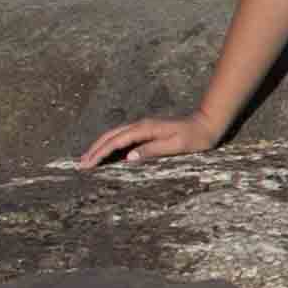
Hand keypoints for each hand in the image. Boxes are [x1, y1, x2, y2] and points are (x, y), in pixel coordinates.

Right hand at [79, 113, 219, 168]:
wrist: (207, 124)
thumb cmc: (194, 137)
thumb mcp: (176, 146)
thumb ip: (152, 150)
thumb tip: (128, 157)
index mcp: (145, 129)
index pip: (117, 141)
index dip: (101, 153)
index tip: (88, 164)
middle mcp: (141, 125)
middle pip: (111, 136)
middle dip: (94, 149)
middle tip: (81, 164)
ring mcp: (143, 126)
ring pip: (114, 134)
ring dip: (100, 145)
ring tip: (88, 159)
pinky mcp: (146, 129)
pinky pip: (122, 136)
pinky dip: (110, 143)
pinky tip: (106, 151)